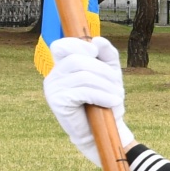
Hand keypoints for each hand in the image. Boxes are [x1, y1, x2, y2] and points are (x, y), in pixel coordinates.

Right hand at [43, 37, 134, 165]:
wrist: (104, 130)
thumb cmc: (105, 100)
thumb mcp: (110, 72)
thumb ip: (106, 54)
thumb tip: (97, 40)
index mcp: (63, 66)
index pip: (61, 45)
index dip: (79, 45)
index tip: (96, 54)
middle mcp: (53, 75)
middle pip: (78, 60)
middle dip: (104, 71)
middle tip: (116, 85)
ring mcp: (52, 88)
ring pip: (83, 75)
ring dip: (107, 85)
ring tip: (116, 97)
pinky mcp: (57, 102)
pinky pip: (83, 91)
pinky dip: (102, 95)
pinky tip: (111, 103)